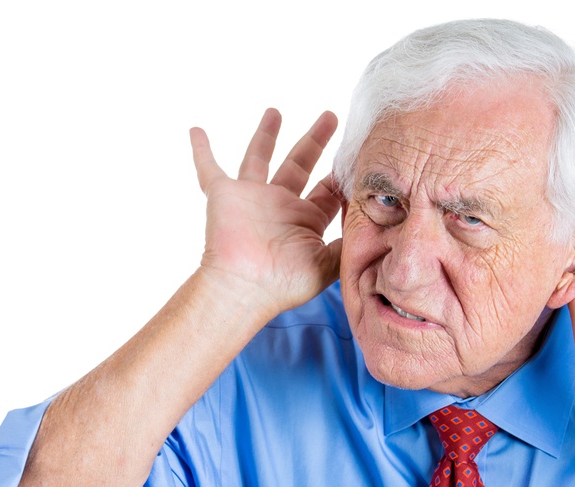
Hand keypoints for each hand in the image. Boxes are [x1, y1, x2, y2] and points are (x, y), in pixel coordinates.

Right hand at [190, 109, 342, 318]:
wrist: (245, 288)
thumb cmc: (285, 283)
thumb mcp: (329, 263)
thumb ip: (349, 243)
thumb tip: (378, 227)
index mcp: (306, 221)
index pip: (328, 190)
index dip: (341, 174)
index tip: (358, 152)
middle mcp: (280, 206)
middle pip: (301, 164)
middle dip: (316, 140)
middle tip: (331, 117)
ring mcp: (252, 199)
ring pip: (260, 157)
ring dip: (266, 134)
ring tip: (275, 110)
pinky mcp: (224, 195)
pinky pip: (208, 168)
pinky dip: (201, 151)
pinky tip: (196, 130)